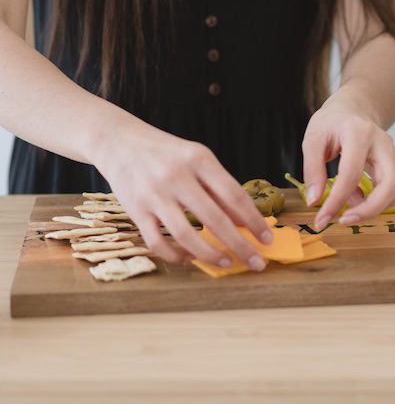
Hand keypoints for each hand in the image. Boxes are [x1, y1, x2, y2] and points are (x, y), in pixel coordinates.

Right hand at [93, 125, 272, 269]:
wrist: (119, 141)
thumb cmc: (167, 154)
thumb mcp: (198, 161)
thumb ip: (220, 190)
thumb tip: (246, 222)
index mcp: (199, 160)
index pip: (234, 195)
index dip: (254, 221)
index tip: (267, 238)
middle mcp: (176, 177)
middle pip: (215, 219)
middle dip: (240, 245)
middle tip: (257, 262)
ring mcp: (154, 195)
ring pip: (186, 235)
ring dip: (210, 254)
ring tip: (227, 262)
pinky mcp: (135, 210)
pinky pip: (157, 242)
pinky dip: (176, 255)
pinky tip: (190, 257)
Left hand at [302, 93, 394, 230]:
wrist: (355, 109)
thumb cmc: (333, 122)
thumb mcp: (313, 139)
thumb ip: (312, 169)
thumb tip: (315, 202)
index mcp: (359, 133)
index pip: (351, 173)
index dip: (336, 200)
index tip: (321, 218)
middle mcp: (383, 145)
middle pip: (389, 185)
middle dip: (369, 210)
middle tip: (344, 221)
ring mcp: (393, 156)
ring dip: (371, 208)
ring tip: (345, 205)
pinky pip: (390, 192)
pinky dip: (373, 202)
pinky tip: (354, 196)